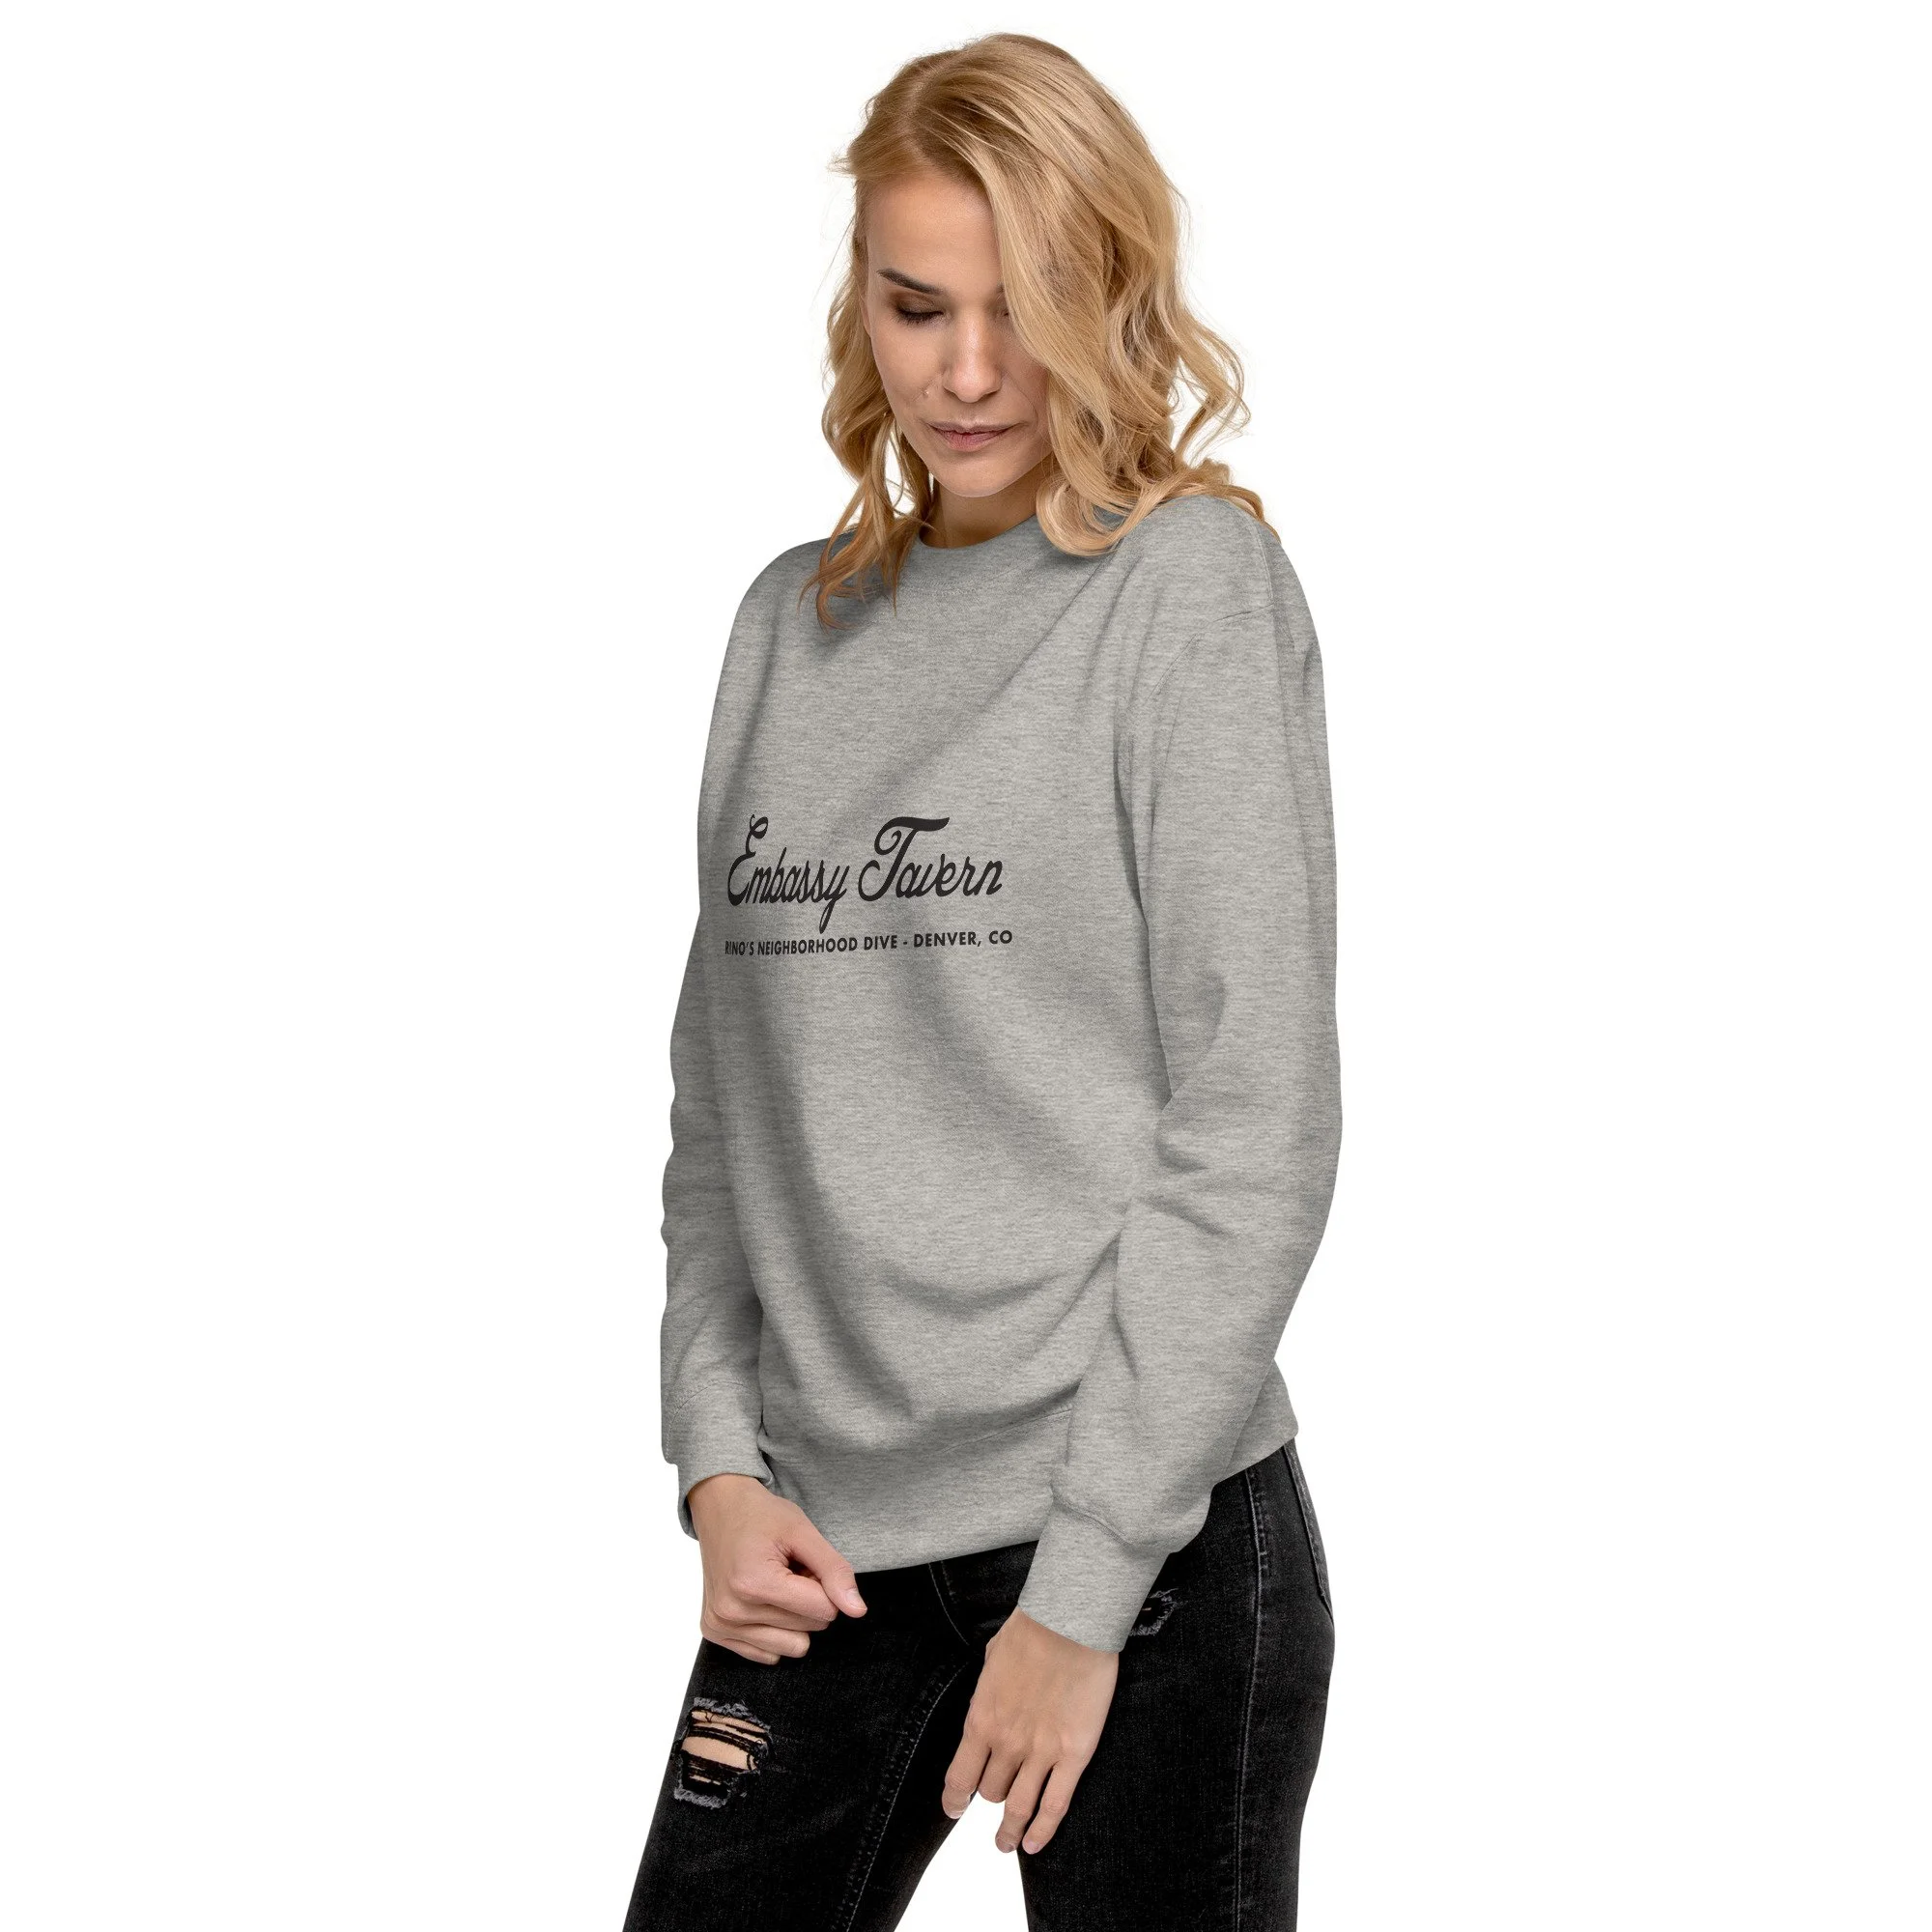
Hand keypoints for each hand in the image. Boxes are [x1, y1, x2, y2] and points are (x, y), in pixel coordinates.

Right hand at [686, 1473, 867, 1663]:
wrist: (721, 1509)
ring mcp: (721, 1625)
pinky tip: (761, 1600)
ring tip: (776, 1585)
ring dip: (793, 1617)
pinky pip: (769, 1655)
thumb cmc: (762, 1517)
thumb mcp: (804, 1532)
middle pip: (810, 1629)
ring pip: (793, 1647)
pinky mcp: (716, 1633)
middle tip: (789, 1570)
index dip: (825, 1584)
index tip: (806, 1563)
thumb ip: (834, 1570)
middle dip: (809, 1599)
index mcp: (753, 1583)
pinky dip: (774, 1629)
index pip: (823, 1609)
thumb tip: (857, 1611)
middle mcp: (731, 1611)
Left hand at [940, 1607, 1117, 1854]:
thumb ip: (987, 1693)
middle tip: (996, 1804)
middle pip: (992, 1792)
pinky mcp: (1074, 1755)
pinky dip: (1043, 1831)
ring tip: (1008, 1843)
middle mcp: (1006, 1744)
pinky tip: (1034, 1844)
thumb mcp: (991, 1660)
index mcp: (981, 1719)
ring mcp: (1041, 1753)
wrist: (1070, 1622)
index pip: (959, 1778)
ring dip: (1011, 1832)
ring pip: (1019, 1808)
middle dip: (992, 1797)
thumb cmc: (1031, 1630)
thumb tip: (987, 1705)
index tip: (954, 1810)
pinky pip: (1054, 1806)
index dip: (954, 1801)